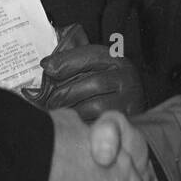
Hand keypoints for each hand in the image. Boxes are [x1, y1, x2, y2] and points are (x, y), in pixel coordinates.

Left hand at [21, 25, 144, 119]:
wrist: (133, 107)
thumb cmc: (106, 86)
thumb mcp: (96, 67)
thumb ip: (74, 61)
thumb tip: (46, 65)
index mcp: (117, 60)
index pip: (91, 56)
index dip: (67, 61)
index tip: (47, 67)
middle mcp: (127, 79)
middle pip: (93, 83)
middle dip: (67, 91)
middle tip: (49, 99)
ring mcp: (129, 101)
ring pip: (95, 106)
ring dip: (72, 109)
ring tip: (58, 110)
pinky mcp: (125, 122)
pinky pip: (98, 124)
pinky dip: (81, 123)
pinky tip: (71, 122)